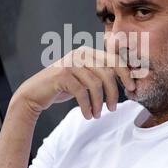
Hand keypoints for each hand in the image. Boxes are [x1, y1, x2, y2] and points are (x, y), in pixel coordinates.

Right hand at [11, 46, 135, 119]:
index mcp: (88, 52)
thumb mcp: (84, 78)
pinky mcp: (62, 75)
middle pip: (107, 73)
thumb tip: (126, 79)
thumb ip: (100, 75)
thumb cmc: (63, 87)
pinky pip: (82, 92)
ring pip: (95, 84)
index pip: (114, 60)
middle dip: (113, 93)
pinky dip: (87, 106)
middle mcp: (80, 53)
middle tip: (113, 108)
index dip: (126, 74)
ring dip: (99, 103)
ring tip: (97, 114)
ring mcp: (70, 63)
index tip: (132, 88)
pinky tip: (88, 115)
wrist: (35, 93)